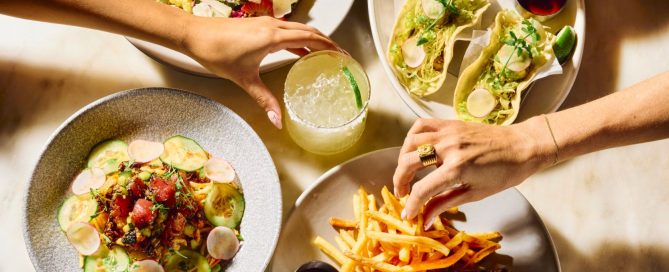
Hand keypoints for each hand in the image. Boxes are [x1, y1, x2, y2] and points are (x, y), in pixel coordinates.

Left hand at [179, 16, 339, 127]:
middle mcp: (272, 26)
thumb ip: (265, 100)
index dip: (330, 45)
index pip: (311, 38)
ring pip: (298, 29)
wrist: (194, 35)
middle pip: (309, 31)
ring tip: (324, 53)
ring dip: (313, 39)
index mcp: (273, 37)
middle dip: (327, 42)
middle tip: (340, 55)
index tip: (342, 54)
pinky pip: (286, 30)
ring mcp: (265, 23)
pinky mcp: (258, 25)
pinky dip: (298, 39)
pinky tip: (298, 51)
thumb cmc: (215, 51)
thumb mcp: (244, 79)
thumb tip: (278, 120)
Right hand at [393, 118, 553, 227]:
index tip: (408, 214)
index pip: (422, 189)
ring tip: (406, 171)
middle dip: (400, 181)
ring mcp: (448, 133)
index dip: (411, 205)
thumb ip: (446, 203)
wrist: (523, 146)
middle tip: (403, 193)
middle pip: (409, 163)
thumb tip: (426, 218)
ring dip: (403, 159)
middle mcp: (448, 148)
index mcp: (457, 169)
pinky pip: (422, 125)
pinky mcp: (450, 124)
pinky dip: (412, 137)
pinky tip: (415, 149)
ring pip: (411, 142)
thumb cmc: (505, 173)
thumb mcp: (476, 193)